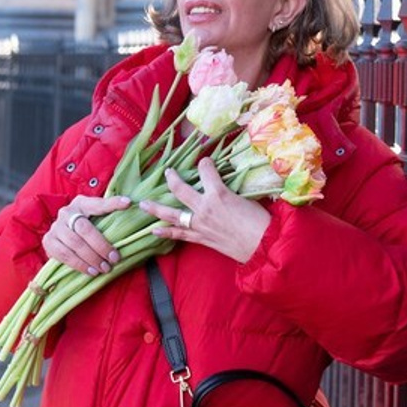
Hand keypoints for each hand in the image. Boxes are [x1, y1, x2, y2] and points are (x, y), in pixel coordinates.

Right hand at [43, 195, 130, 275]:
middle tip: (114, 258)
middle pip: (84, 229)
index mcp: (81, 203)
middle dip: (101, 246)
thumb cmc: (84, 226)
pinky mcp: (48, 241)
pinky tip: (91, 271)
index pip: (97, 203)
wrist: (62, 234)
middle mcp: (66, 213)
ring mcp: (55, 227)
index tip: (128, 203)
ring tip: (104, 268)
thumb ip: (109, 213)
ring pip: (74, 244)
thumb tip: (129, 205)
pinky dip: (79, 265)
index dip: (113, 203)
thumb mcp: (95, 217)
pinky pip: (64, 255)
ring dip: (91, 259)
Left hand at [142, 158, 270, 263]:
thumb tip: (228, 181)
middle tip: (167, 173)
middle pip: (180, 189)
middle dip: (172, 179)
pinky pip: (179, 235)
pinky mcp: (201, 238)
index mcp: (218, 193)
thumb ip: (232, 188)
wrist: (263, 246)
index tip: (205, 161)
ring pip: (172, 214)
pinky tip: (154, 231)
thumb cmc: (260, 220)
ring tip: (143, 204)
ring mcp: (200, 224)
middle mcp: (204, 207)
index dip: (205, 163)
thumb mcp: (246, 197)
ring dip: (156, 208)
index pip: (205, 169)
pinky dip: (166, 233)